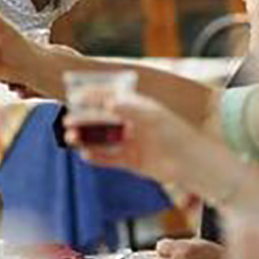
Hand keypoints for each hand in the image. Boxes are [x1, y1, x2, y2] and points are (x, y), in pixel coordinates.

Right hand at [64, 92, 200, 182]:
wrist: (191, 163)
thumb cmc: (176, 134)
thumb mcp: (153, 117)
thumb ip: (130, 109)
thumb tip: (108, 102)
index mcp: (137, 107)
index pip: (110, 97)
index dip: (92, 95)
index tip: (75, 96)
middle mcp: (131, 123)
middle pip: (102, 119)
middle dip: (84, 119)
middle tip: (68, 121)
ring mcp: (131, 142)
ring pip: (102, 139)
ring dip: (86, 138)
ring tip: (72, 138)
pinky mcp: (131, 161)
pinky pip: (109, 158)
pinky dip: (97, 156)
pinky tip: (85, 155)